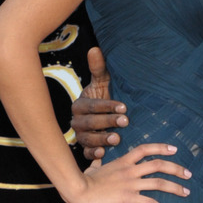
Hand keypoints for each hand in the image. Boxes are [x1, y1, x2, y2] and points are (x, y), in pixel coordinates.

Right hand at [71, 45, 127, 160]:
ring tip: (117, 138)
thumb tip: (95, 49)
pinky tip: (104, 153)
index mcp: (79, 105)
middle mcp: (76, 121)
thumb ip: (99, 68)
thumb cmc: (106, 98)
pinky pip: (86, 154)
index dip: (106, 106)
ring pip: (88, 139)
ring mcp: (80, 136)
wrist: (109, 118)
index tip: (124, 106)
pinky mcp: (86, 149)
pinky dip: (94, 154)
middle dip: (107, 122)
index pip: (91, 106)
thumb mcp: (104, 83)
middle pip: (89, 123)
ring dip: (102, 139)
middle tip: (125, 121)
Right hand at [73, 142, 190, 202]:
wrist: (79, 191)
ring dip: (175, 188)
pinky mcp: (128, 198)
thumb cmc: (84, 180)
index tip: (174, 150)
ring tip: (186, 192)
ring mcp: (130, 184)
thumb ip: (98, 162)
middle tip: (188, 174)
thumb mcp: (93, 168)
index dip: (161, 147)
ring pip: (159, 183)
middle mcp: (130, 170)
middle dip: (176, 169)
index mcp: (123, 162)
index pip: (145, 149)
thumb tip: (97, 159)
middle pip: (159, 165)